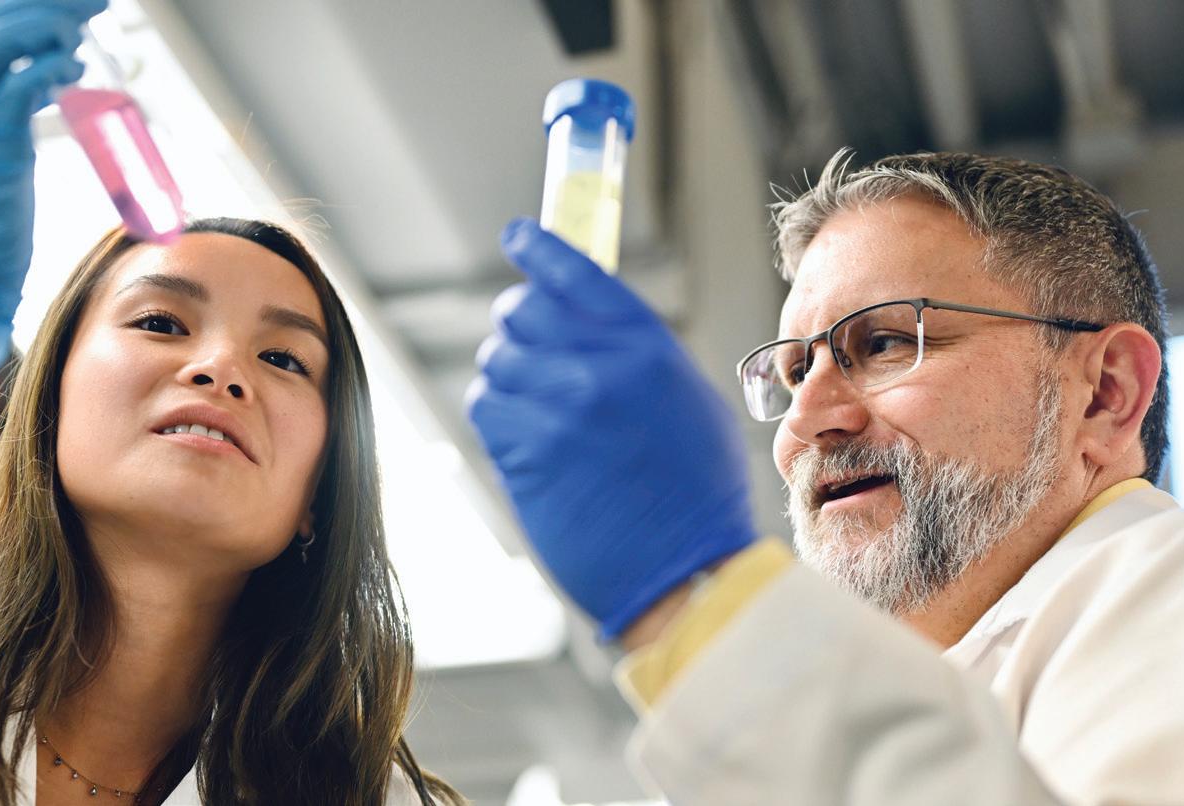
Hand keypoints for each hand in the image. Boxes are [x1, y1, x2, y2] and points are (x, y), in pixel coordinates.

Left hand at [466, 219, 756, 639]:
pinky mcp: (525, 454)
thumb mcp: (689, 401)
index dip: (537, 249)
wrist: (685, 571)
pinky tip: (524, 436)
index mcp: (645, 346)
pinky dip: (497, 416)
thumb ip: (638, 355)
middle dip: (520, 324)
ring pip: (498, 360)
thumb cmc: (696, 494)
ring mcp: (557, 410)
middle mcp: (598, 368)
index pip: (574, 272)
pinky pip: (487, 407)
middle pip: (523, 310)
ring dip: (509, 378)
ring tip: (538, 409)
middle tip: (529, 346)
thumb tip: (592, 325)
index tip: (517, 238)